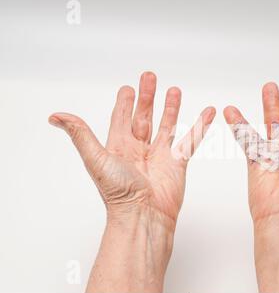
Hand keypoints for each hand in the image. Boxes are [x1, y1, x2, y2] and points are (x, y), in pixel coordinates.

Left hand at [49, 72, 214, 292]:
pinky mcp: (178, 162)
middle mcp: (139, 149)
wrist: (144, 215)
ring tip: (174, 90)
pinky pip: (191, 139)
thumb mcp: (95, 158)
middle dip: (147, 97)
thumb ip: (80, 134)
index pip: (122, 119)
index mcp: (119, 147)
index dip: (124, 104)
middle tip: (150, 77)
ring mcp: (160, 155)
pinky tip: (207, 113)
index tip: (127, 89)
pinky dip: (200, 126)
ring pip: (167, 124)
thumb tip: (56, 116)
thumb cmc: (119, 193)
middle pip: (144, 116)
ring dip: (170, 107)